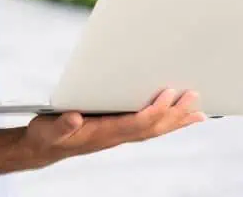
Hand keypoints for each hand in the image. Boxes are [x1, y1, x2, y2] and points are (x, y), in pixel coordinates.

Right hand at [23, 89, 204, 164]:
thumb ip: (62, 125)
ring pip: (154, 130)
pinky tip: (176, 118)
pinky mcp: (117, 131)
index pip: (136, 123)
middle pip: (152, 127)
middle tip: (195, 99)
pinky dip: (165, 123)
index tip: (169, 94)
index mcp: (103, 134)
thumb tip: (74, 117)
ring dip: (176, 121)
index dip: (154, 110)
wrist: (44, 148)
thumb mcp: (48, 129)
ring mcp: (118, 136)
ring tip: (198, 113)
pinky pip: (147, 128)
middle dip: (175, 114)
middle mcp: (115, 136)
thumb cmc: (46, 136)